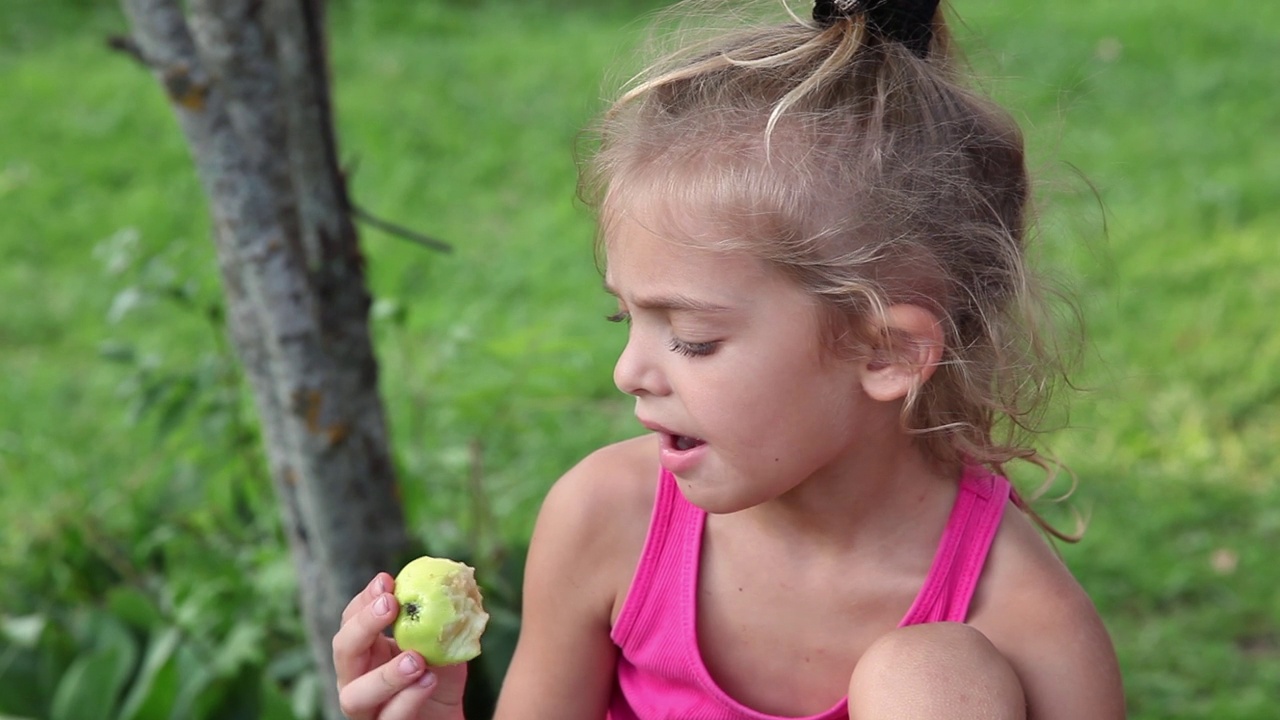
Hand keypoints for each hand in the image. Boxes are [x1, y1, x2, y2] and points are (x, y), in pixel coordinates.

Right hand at [333, 573, 467, 719]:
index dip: (365, 600)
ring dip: (385, 674)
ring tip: (415, 659)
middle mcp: (356, 678)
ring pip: (355, 696)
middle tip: (390, 605)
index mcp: (365, 650)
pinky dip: (407, 699)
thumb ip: (438, 619)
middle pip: (343, 650)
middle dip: (363, 625)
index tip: (387, 581)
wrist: (447, 718)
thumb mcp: (441, 643)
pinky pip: (388, 719)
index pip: (351, 620)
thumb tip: (448, 585)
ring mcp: (366, 709)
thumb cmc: (437, 678)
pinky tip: (428, 680)